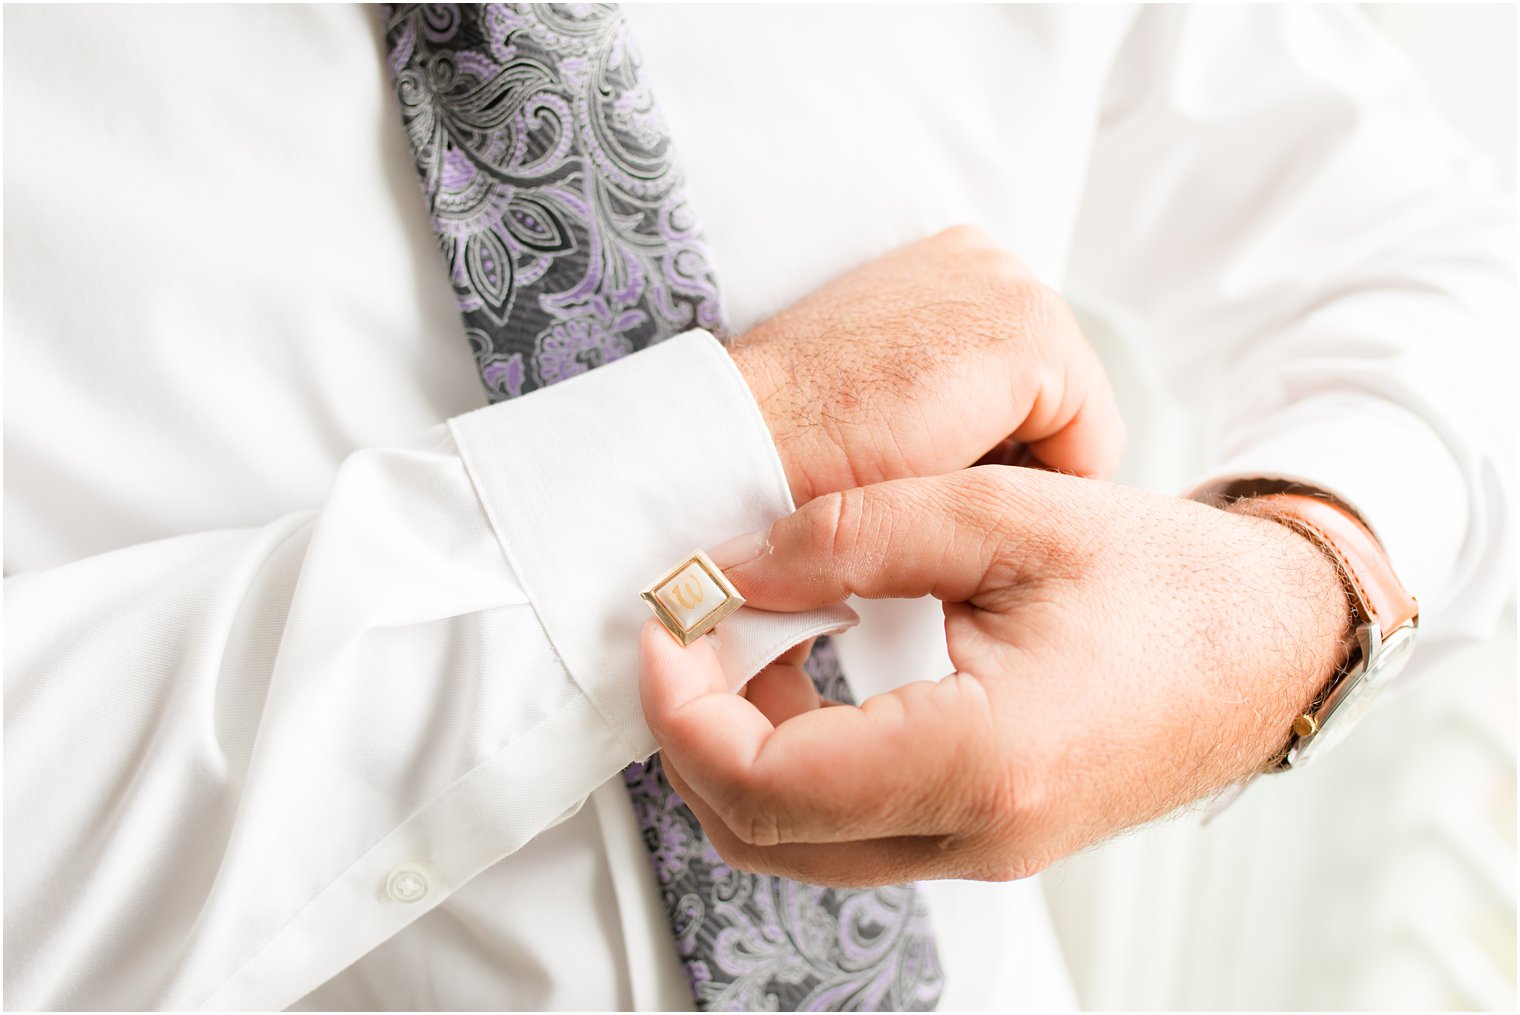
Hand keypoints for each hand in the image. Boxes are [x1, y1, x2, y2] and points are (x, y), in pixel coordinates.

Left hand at [639, 467, 1352, 885]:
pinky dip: (794, 767)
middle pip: (762, 835)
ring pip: (798, 846)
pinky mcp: (982, 841)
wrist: (1269, 644)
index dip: (680, 707)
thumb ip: (848, 536)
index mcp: (982, 759)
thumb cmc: (1162, 579)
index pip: (768, 784)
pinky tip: (801, 675)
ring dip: (738, 753)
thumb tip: (727, 566)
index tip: (662, 624)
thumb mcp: (1001, 516)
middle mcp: (976, 836)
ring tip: (740, 642)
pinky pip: (849, 832)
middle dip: (690, 735)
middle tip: (683, 631)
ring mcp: (981, 854)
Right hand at [728, 226, 1123, 503]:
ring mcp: (1014, 289)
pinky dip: (1035, 487)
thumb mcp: (879, 389)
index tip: (924, 467)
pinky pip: (1090, 447)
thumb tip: (988, 440)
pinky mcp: (1032, 338)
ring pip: (1075, 428)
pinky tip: (952, 474)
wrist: (750, 437)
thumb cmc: (793, 432)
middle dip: (1010, 456)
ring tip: (929, 469)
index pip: (1026, 381)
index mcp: (951, 267)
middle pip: (1058, 401)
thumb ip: (944, 387)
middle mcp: (990, 260)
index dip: (991, 448)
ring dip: (1015, 471)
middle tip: (923, 472)